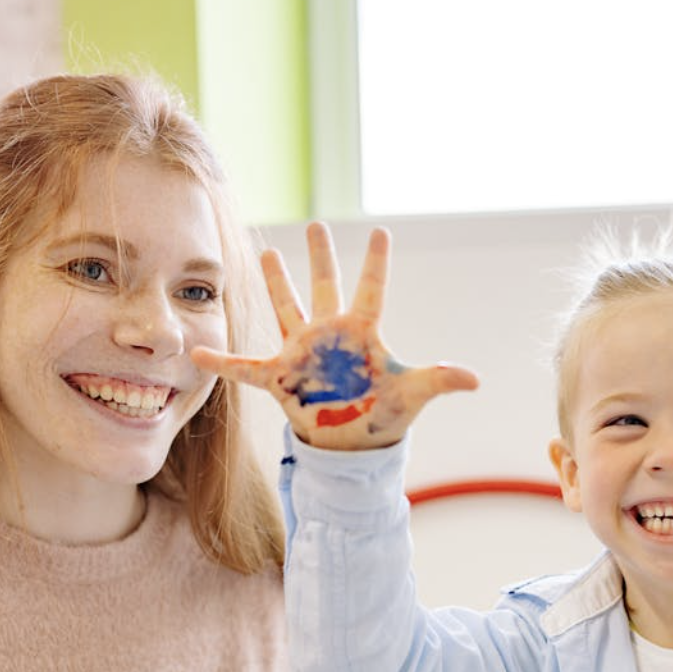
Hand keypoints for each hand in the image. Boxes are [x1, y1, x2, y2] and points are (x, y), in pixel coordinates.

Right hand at [190, 221, 477, 449]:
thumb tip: (474, 380)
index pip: (372, 290)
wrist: (354, 446)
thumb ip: (438, 380)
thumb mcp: (412, 394)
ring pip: (286, 309)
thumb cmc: (385, 415)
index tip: (381, 231)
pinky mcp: (281, 378)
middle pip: (324, 286)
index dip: (376, 262)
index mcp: (363, 334)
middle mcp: (330, 335)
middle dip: (320, 256)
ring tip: (267, 251)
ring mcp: (303, 353)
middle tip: (317, 225)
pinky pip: (245, 369)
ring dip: (276, 284)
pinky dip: (222, 364)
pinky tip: (198, 354)